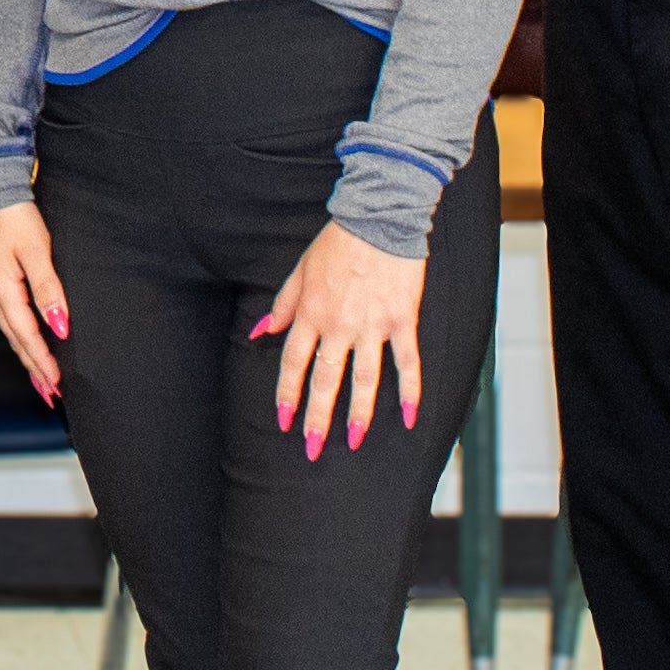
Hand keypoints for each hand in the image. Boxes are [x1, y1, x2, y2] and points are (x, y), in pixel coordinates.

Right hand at [0, 203, 69, 404]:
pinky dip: (19, 336)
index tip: (57, 384)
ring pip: (10, 331)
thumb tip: (59, 324)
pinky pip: (7, 317)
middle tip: (51, 394)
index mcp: (3, 290)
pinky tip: (25, 340)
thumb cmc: (13, 215)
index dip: (43, 361)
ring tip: (40, 378)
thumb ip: (49, 289)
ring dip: (26, 355)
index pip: (26, 335)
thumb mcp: (37, 250)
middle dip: (33, 369)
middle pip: (16, 340)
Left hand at [260, 224, 430, 462]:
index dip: (288, 394)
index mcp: (310, 314)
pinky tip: (410, 417)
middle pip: (325, 379)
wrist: (378, 219)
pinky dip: (410, 390)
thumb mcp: (299, 271)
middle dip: (317, 417)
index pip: (294, 363)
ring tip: (355, 441)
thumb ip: (282, 305)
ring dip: (359, 413)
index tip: (284, 421)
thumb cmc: (336, 244)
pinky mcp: (401, 320)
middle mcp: (338, 325)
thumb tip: (259, 332)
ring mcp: (372, 325)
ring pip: (364, 378)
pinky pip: (407, 362)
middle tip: (313, 449)